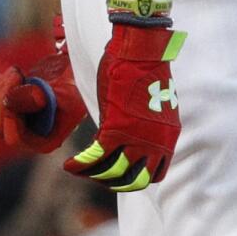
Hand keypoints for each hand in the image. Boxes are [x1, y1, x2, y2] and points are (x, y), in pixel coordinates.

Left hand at [0, 18, 88, 153]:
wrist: (72, 72)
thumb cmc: (74, 85)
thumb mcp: (63, 91)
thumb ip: (37, 98)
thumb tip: (9, 102)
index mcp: (45, 141)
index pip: (15, 139)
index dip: (9, 119)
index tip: (12, 95)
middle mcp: (28, 137)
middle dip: (3, 97)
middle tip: (16, 73)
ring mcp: (15, 125)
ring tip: (16, 71)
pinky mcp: (7, 110)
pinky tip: (8, 75)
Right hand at [67, 19, 183, 191]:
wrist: (141, 53)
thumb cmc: (145, 73)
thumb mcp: (153, 107)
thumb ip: (147, 127)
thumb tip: (133, 135)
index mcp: (167, 138)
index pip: (155, 174)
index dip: (135, 178)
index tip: (120, 172)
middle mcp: (155, 144)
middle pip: (134, 181)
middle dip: (114, 183)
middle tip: (99, 175)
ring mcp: (136, 138)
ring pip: (112, 173)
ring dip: (93, 175)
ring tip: (80, 169)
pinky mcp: (115, 130)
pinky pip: (94, 159)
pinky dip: (80, 166)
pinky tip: (69, 165)